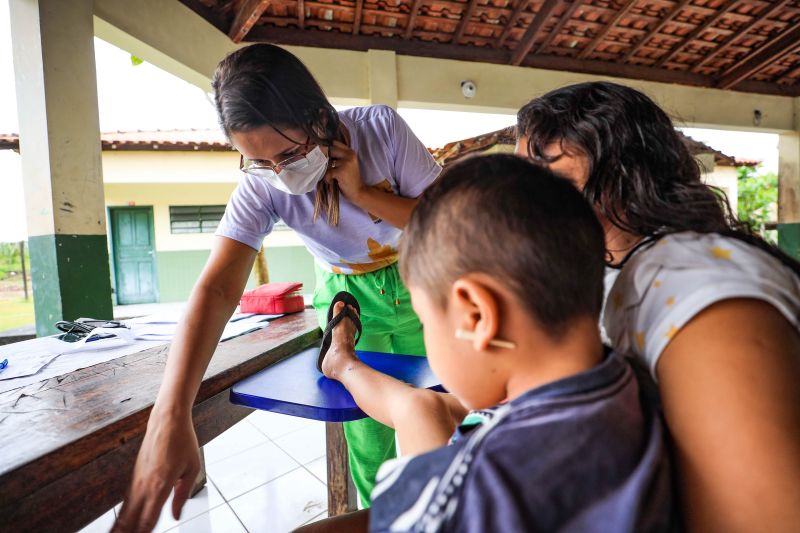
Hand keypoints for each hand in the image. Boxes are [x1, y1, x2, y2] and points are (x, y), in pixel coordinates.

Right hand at [113, 407, 199, 532]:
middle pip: (132, 518)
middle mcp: (145, 484)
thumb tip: (175, 515)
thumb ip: (182, 495)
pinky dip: (121, 514)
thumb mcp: (191, 468)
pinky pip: (126, 500)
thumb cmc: (182, 441)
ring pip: (125, 510)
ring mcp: (137, 480)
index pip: (149, 518)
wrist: (167, 420)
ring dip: (121, 526)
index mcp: (161, 485)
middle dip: (129, 532)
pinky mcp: (134, 475)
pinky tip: (119, 524)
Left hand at [325, 140, 366, 203]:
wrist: (358, 191)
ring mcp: (346, 163)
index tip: (319, 151)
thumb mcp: (347, 164)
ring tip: (331, 177)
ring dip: (326, 171)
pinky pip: (328, 173)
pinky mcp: (342, 171)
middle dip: (322, 157)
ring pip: (327, 163)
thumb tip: (322, 150)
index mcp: (350, 152)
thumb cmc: (349, 179)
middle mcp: (349, 155)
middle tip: (320, 164)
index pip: (335, 143)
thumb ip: (339, 156)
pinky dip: (327, 179)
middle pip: (329, 150)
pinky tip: (332, 182)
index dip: (326, 146)